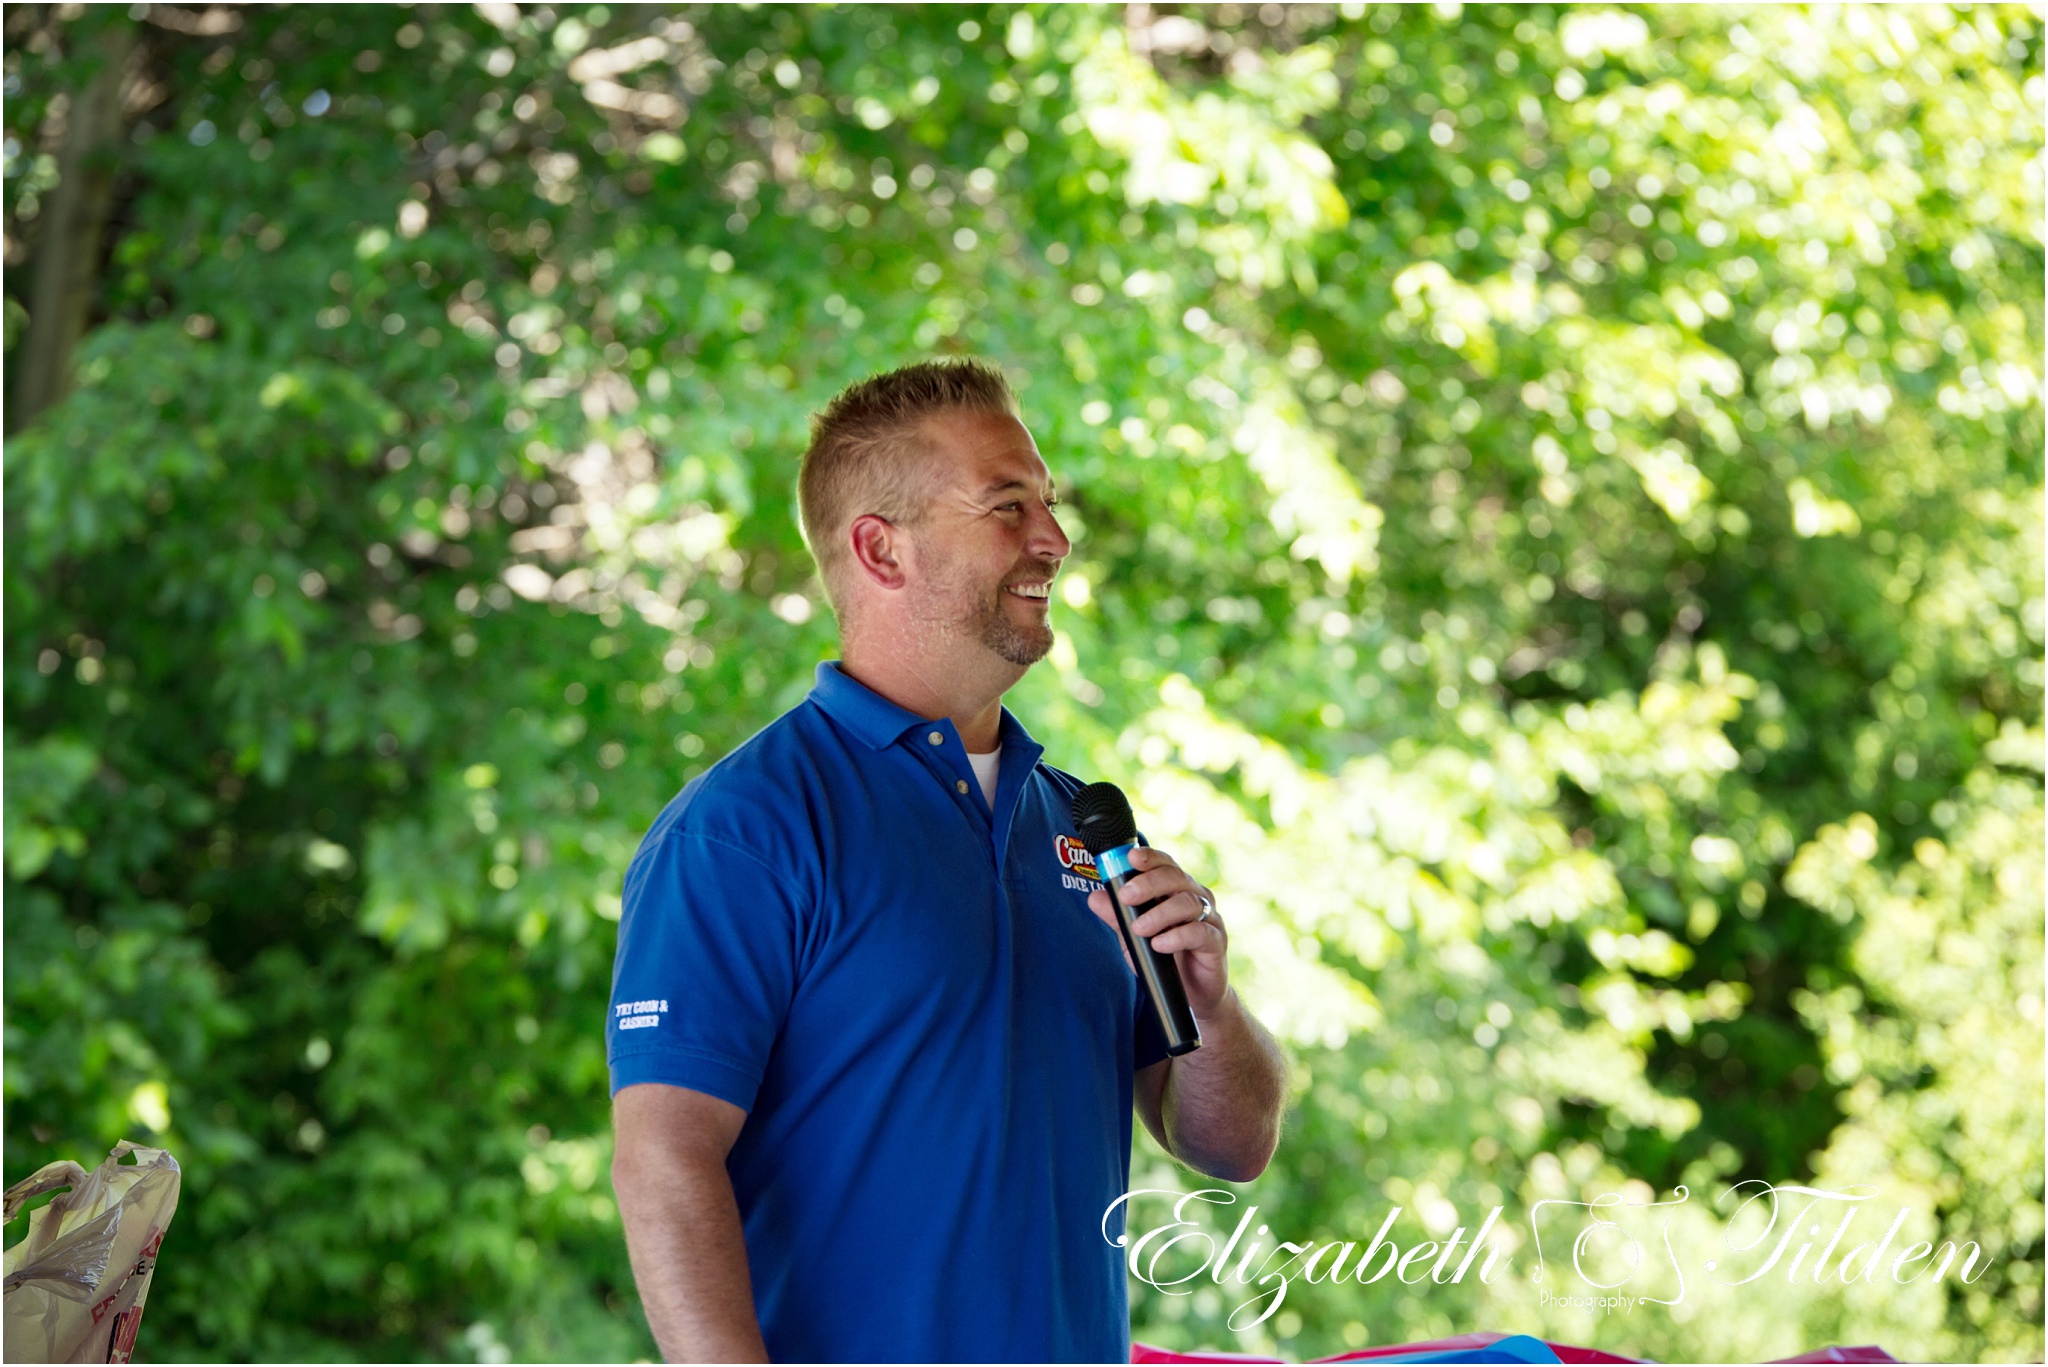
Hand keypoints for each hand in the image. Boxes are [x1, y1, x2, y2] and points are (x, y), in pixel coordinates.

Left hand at [1086, 845, 1230, 1020]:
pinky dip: (1177, 937)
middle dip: (1149, 884)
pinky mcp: (1216, 942)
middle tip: (1126, 896)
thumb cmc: (1163, 959)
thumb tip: (1095, 897)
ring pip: (1187, 903)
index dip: (1150, 857)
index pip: (1165, 864)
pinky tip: (1159, 944)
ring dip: (1159, 914)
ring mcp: (1209, 918)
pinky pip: (1199, 932)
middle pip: (1176, 878)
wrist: (1191, 994)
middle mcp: (1195, 897)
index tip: (1130, 857)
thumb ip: (1118, 918)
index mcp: (1176, 890)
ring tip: (1139, 929)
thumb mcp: (1133, 938)